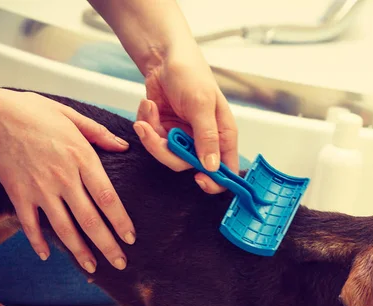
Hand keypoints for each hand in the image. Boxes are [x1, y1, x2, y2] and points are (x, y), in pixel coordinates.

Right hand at [0, 89, 134, 272]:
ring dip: (79, 251)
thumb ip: (99, 134)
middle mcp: (63, 178)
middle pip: (89, 219)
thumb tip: (123, 146)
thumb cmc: (32, 112)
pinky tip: (47, 256)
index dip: (120, 221)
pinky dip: (37, 242)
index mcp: (81, 158)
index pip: (107, 197)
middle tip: (121, 264)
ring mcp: (39, 188)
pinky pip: (30, 224)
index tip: (131, 238)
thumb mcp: (71, 115)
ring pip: (63, 228)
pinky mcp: (18, 194)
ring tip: (93, 269)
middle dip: (107, 245)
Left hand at [133, 50, 238, 193]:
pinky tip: (149, 105)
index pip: (225, 169)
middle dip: (167, 151)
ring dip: (152, 135)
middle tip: (153, 133)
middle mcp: (204, 140)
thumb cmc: (191, 73)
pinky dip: (147, 123)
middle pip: (188, 166)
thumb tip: (212, 167)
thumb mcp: (201, 103)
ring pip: (167, 155)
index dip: (215, 181)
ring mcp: (183, 137)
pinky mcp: (164, 132)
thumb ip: (207, 136)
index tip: (199, 180)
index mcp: (223, 135)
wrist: (163, 57)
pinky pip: (153, 141)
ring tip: (147, 112)